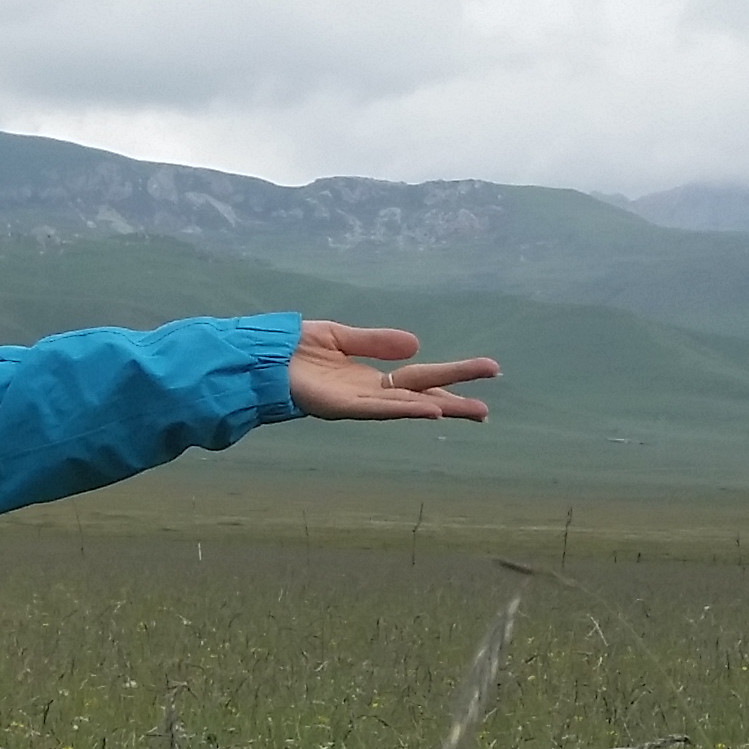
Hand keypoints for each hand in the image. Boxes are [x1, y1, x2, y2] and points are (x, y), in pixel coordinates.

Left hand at [285, 319, 497, 421]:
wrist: (259, 357)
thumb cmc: (293, 350)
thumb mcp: (341, 337)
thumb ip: (376, 342)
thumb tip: (416, 344)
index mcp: (370, 378)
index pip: (420, 379)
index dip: (450, 379)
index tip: (485, 373)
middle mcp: (368, 394)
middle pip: (421, 396)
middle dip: (456, 400)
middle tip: (488, 408)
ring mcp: (357, 403)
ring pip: (408, 406)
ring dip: (441, 407)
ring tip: (474, 410)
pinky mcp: (341, 407)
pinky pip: (381, 408)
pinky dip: (407, 409)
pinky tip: (432, 410)